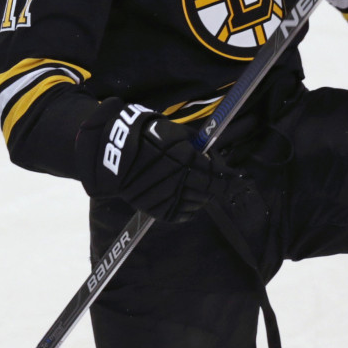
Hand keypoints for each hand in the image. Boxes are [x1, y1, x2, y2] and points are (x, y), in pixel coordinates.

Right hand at [75, 98, 220, 221]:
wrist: (113, 154)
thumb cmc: (146, 137)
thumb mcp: (174, 131)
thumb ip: (196, 143)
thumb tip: (211, 153)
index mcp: (187, 159)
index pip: (216, 173)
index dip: (228, 176)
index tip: (234, 177)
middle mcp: (180, 180)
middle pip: (209, 190)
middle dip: (216, 187)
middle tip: (218, 183)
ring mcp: (169, 197)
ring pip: (198, 203)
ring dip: (203, 197)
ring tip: (201, 190)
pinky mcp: (158, 210)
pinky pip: (182, 215)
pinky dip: (189, 210)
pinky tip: (189, 202)